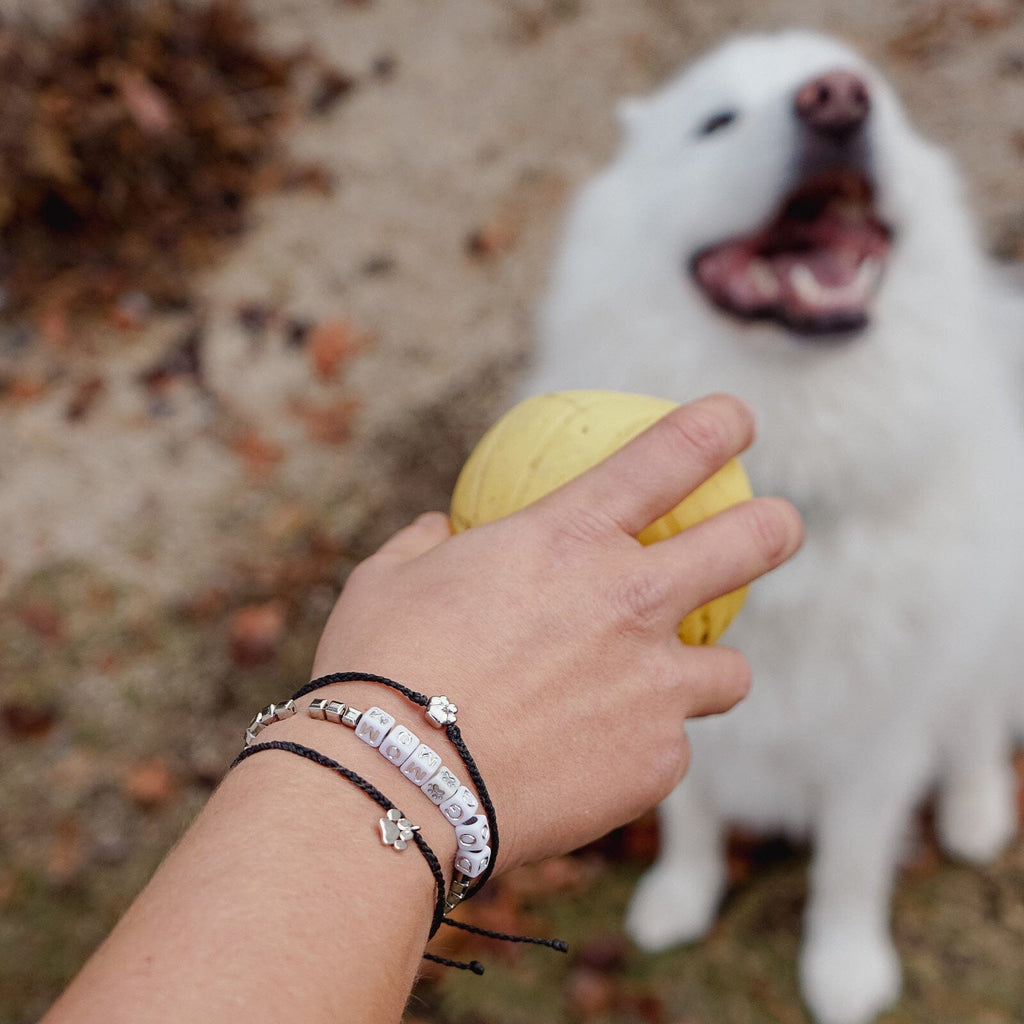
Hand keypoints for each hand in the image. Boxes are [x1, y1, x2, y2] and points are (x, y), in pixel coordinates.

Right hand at [312, 394, 802, 869]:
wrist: (395, 783)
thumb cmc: (379, 667)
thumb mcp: (392, 577)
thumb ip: (432, 542)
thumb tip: (442, 531)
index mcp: (569, 538)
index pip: (670, 455)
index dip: (717, 425)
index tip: (736, 418)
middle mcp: (632, 601)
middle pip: (750, 544)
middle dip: (774, 525)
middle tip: (775, 526)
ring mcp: (654, 686)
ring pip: (731, 671)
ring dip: (707, 669)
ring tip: (668, 684)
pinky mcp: (656, 763)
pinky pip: (669, 746)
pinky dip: (641, 745)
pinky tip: (591, 759)